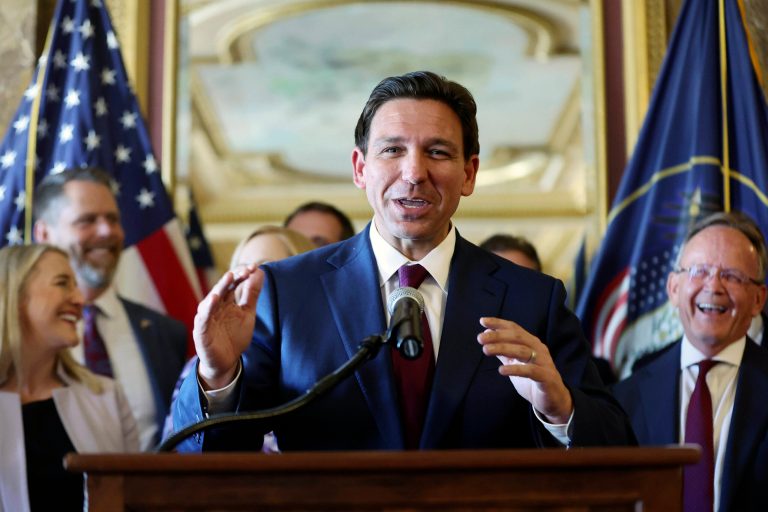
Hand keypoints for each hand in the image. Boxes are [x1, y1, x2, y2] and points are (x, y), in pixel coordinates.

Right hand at [194, 264, 262, 389]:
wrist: (227, 361)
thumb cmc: (235, 336)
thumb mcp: (247, 313)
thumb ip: (251, 294)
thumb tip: (260, 272)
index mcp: (225, 301)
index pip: (233, 284)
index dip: (242, 275)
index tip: (255, 268)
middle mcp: (214, 307)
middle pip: (222, 289)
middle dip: (232, 279)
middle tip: (243, 270)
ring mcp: (207, 318)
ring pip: (211, 300)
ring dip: (220, 288)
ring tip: (228, 277)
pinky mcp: (201, 331)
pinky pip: (203, 318)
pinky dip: (207, 309)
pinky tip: (213, 299)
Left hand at [477, 317, 572, 423]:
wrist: (553, 400)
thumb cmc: (532, 379)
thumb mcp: (515, 363)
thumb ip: (504, 352)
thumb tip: (488, 337)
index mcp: (531, 343)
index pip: (515, 328)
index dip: (499, 324)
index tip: (482, 321)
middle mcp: (539, 349)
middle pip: (517, 337)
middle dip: (498, 336)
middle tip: (480, 338)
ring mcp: (544, 362)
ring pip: (523, 351)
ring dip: (503, 349)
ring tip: (486, 350)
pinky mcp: (547, 377)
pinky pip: (531, 371)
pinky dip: (515, 369)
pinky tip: (501, 370)